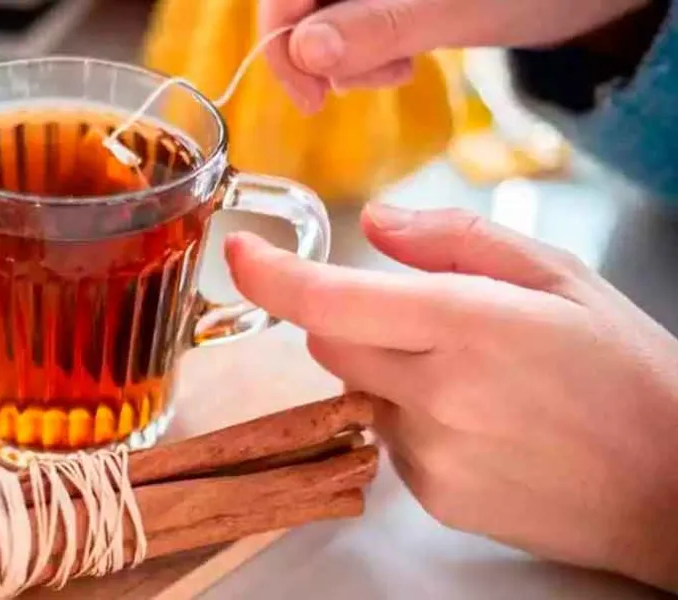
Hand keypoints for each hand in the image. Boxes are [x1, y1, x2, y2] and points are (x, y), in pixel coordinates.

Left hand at [225, 204, 677, 590]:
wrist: (672, 488)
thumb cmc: (627, 375)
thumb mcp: (560, 278)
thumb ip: (459, 241)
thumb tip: (379, 224)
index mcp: (466, 325)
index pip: (329, 299)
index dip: (271, 275)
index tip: (242, 252)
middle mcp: (435, 393)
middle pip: (327, 341)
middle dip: (349, 317)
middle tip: (426, 319)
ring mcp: (429, 452)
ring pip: (357, 390)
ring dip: (387, 372)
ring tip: (475, 381)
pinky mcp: (432, 496)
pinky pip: (387, 441)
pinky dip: (412, 422)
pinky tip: (480, 424)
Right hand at [260, 0, 650, 108]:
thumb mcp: (454, 10)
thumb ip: (378, 27)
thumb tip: (307, 51)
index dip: (283, 40)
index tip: (310, 95)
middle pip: (298, 8)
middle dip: (322, 54)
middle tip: (379, 79)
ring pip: (318, 22)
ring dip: (346, 60)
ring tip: (402, 67)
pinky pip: (344, 26)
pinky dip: (363, 54)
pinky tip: (401, 58)